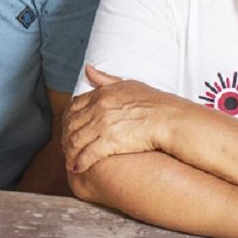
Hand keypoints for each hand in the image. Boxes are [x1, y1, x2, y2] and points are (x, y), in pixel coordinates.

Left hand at [63, 65, 185, 173]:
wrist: (172, 120)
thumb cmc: (156, 103)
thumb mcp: (129, 85)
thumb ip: (105, 79)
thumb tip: (88, 69)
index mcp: (102, 94)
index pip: (74, 106)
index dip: (68, 119)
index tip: (67, 127)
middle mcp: (99, 108)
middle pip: (71, 124)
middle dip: (65, 137)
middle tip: (65, 147)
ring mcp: (103, 125)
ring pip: (76, 140)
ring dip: (70, 152)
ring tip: (69, 160)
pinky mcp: (109, 142)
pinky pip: (87, 154)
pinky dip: (79, 162)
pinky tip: (77, 168)